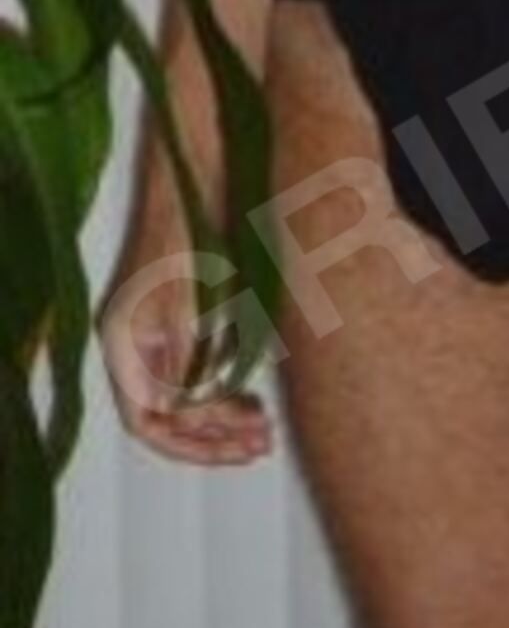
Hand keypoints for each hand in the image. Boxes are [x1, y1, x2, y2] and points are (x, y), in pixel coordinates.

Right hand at [99, 215, 272, 466]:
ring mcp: (162, 331)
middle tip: (259, 445)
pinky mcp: (188, 317)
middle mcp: (139, 345)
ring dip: (223, 416)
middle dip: (212, 436)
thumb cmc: (189, 230)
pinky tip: (257, 392)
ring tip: (263, 428)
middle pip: (168, 416)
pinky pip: (202, 370)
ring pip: (187, 396)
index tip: (234, 449)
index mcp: (126, 344)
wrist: (202, 178)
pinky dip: (228, 385)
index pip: (147, 422)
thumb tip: (188, 409)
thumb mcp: (186, 298)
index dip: (191, 443)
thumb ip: (184, 355)